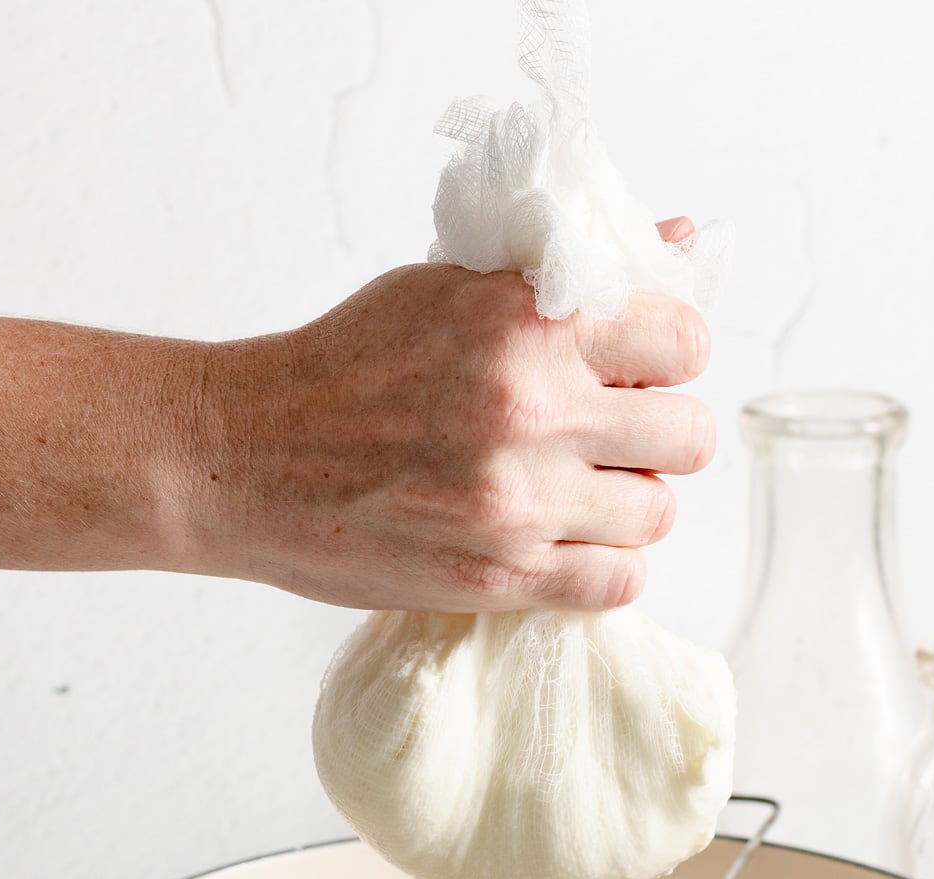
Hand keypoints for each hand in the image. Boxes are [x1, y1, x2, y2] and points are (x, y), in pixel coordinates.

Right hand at [185, 218, 712, 612]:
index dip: (668, 357)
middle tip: (609, 437)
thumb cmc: (344, 367)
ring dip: (629, 505)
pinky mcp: (498, 578)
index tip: (634, 370)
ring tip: (576, 493)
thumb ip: (568, 274)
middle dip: (658, 435)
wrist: (245, 458)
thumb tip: (682, 241)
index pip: (683, 341)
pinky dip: (604, 567)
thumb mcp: (452, 286)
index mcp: (526, 322)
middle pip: (688, 437)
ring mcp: (518, 504)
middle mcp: (532, 411)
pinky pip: (619, 583)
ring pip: (658, 515)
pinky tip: (562, 543)